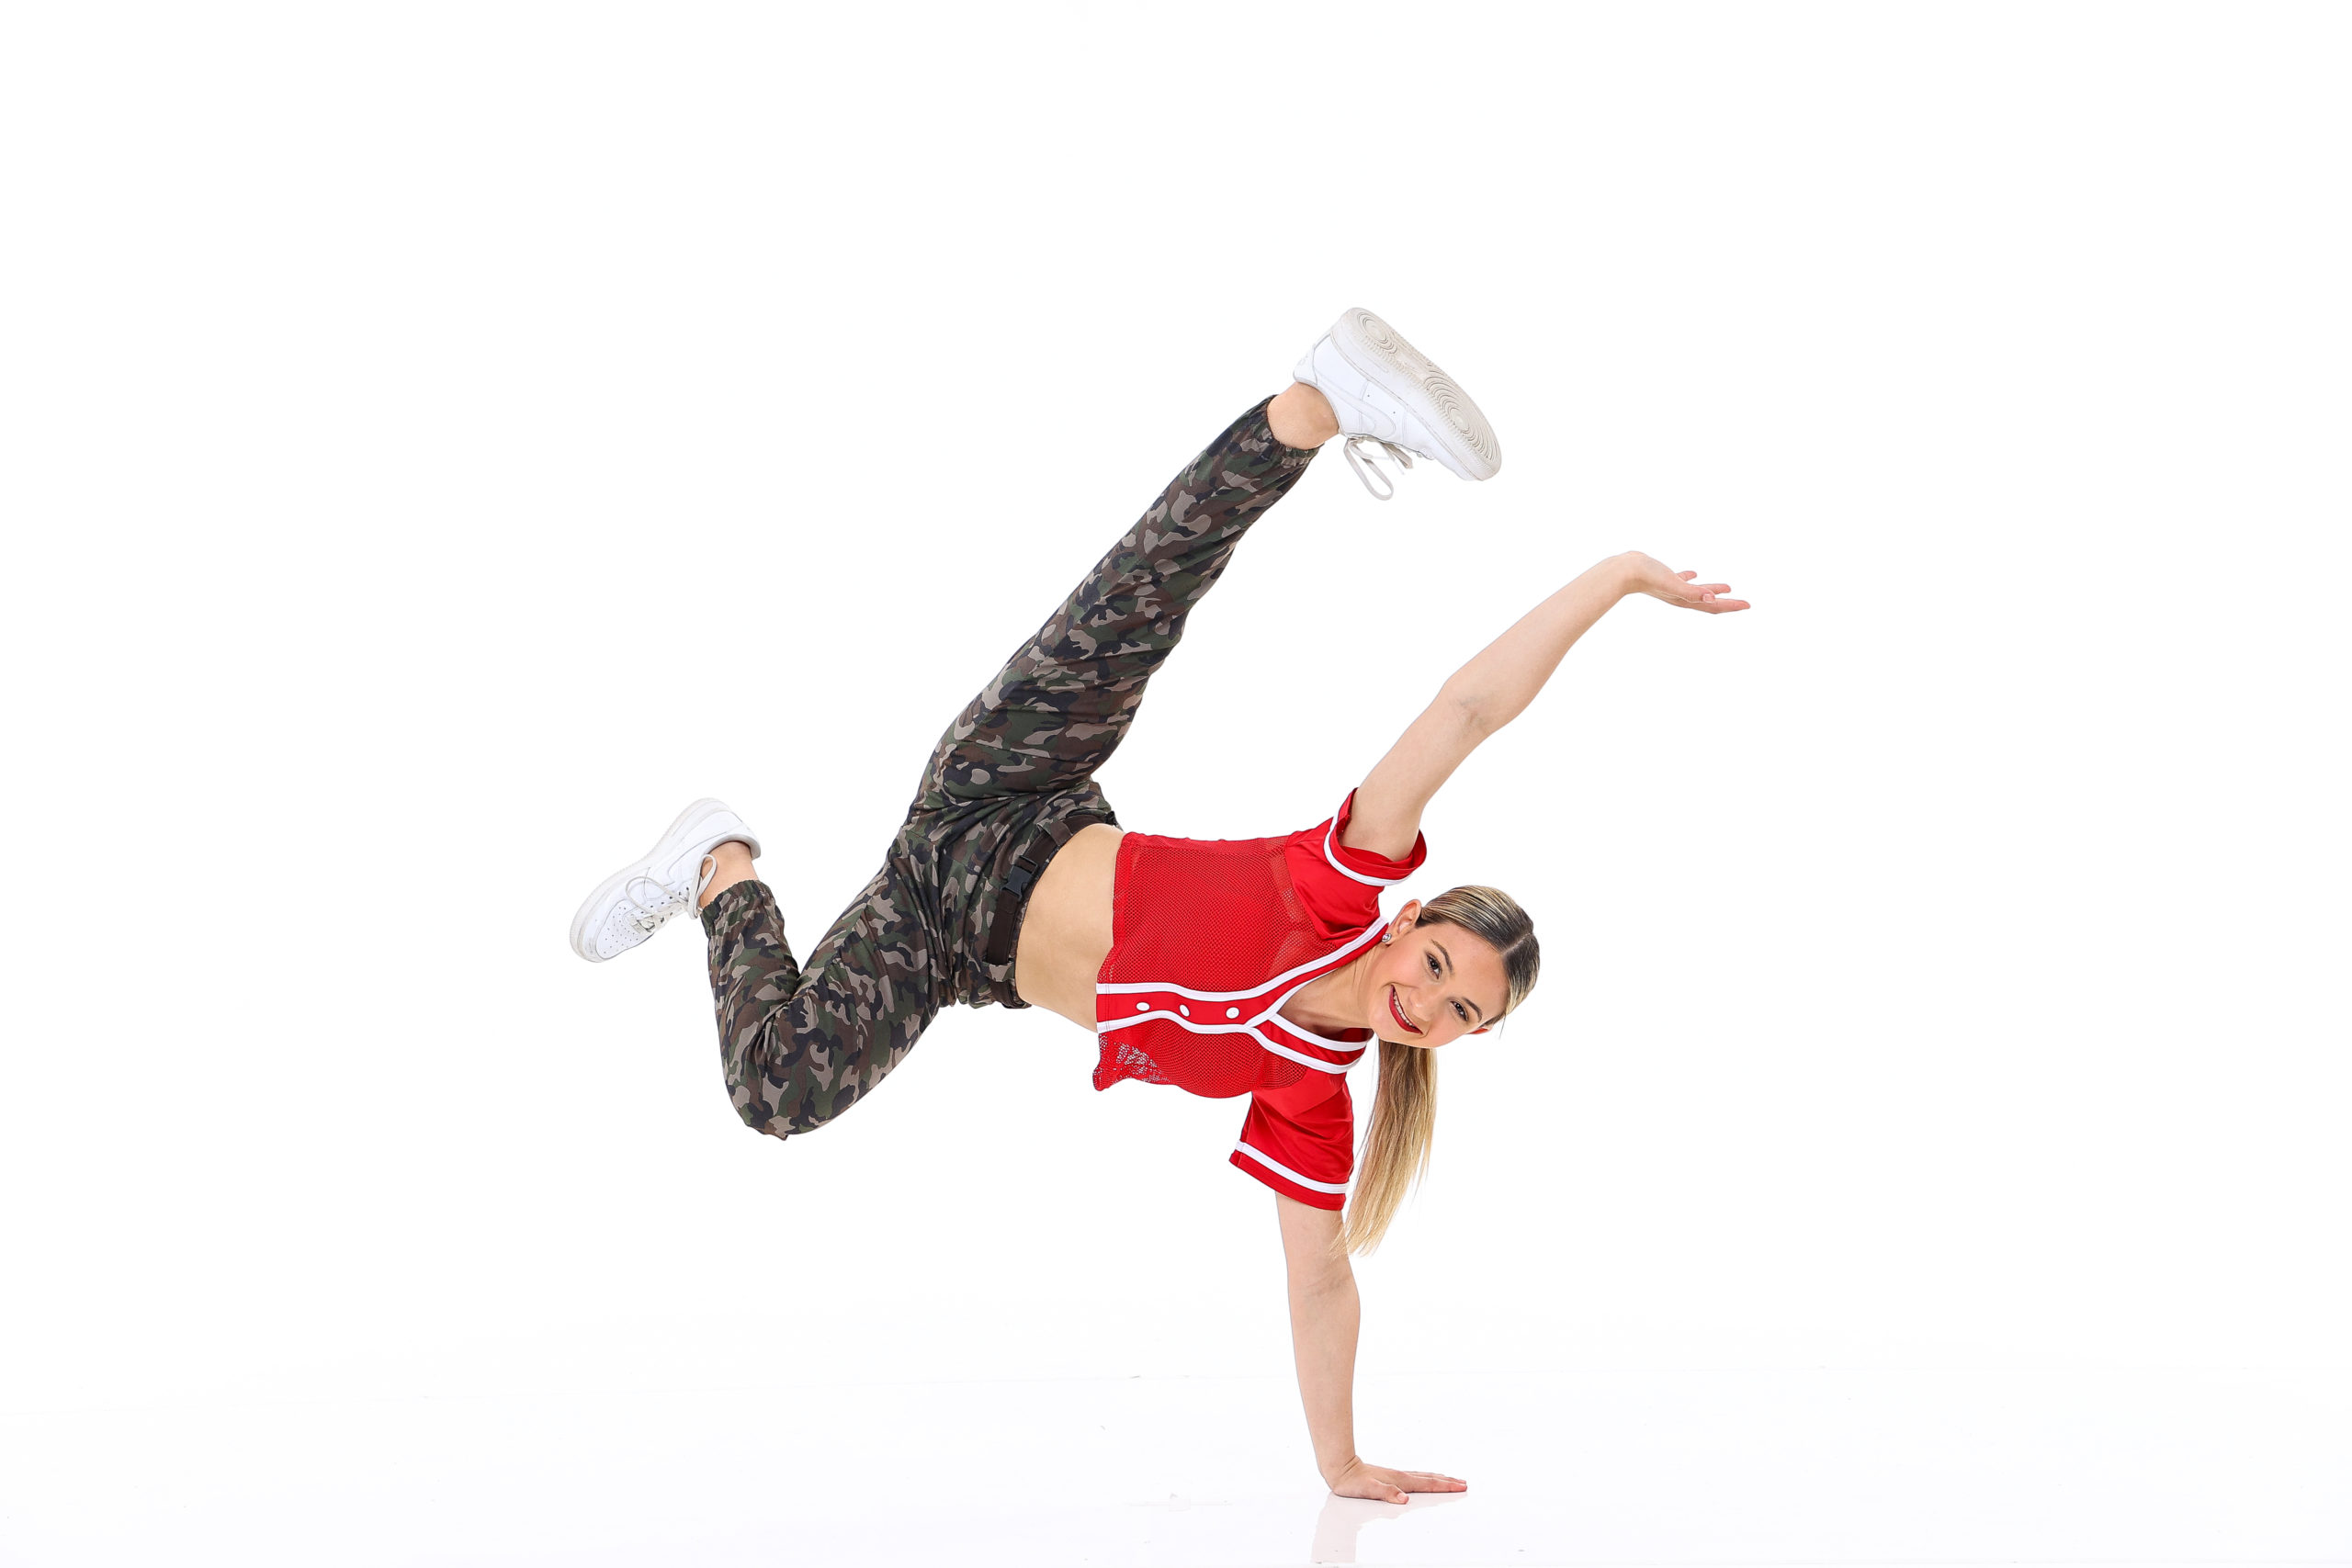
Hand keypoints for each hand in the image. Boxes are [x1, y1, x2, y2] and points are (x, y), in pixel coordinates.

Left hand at [1324, 1456, 1468, 1502]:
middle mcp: (1400, 1476)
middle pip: (1429, 1478)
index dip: (1445, 1486)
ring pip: (1423, 1476)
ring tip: (1450, 1479)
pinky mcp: (1390, 1476)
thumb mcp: (1368, 1489)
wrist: (1340, 1468)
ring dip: (1438, 1478)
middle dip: (1447, 1482)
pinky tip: (1424, 1479)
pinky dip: (1425, 1478)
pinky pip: (1414, 1477)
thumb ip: (1387, 1493)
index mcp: (1399, 1480)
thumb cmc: (1352, 1481)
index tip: (1461, 1487)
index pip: (1427, 1484)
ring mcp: (1396, 1475)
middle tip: (1463, 1483)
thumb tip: (1404, 1499)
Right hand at [1613, 551, 1750, 612]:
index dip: (1732, 605)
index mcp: (1684, 600)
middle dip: (1727, 602)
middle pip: (1709, 602)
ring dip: (1711, 590)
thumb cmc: (1647, 577)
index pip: (1713, 605)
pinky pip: (1682, 580)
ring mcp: (1672, 589)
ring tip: (1726, 587)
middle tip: (1743, 603)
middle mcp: (1680, 597)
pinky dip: (1691, 579)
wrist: (1623, 572)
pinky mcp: (1664, 578)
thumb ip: (1691, 591)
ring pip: (1697, 591)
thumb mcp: (1673, 583)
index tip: (1748, 605)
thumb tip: (1711, 598)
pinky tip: (1694, 573)